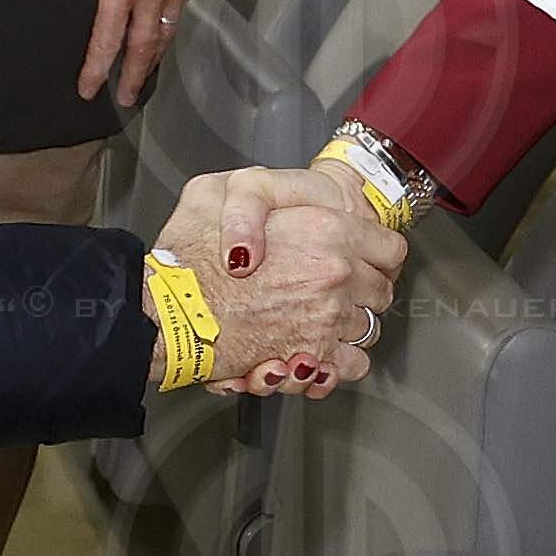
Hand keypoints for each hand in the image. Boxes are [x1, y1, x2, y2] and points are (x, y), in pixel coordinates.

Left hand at [22, 0, 211, 104]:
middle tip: (127, 99)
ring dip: (154, 60)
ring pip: (164, 35)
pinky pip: (180, 15)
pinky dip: (171, 33)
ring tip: (147, 76)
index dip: (97, 67)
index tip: (90, 89)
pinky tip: (168, 32)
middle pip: (142, 47)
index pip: (107, 38)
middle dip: (133, 77)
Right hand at [158, 166, 405, 396]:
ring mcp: (327, 318)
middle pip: (381, 291)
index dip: (375, 254)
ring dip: (347, 328)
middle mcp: (335, 273)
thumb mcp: (215, 190)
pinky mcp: (311, 355)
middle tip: (332, 291)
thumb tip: (277, 206)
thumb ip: (252, 196)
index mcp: (325, 228)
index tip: (363, 259)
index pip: (388, 247)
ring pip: (367, 328)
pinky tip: (315, 352)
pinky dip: (337, 363)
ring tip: (318, 322)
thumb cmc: (188, 256)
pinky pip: (349, 364)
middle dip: (361, 293)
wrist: (167, 311)